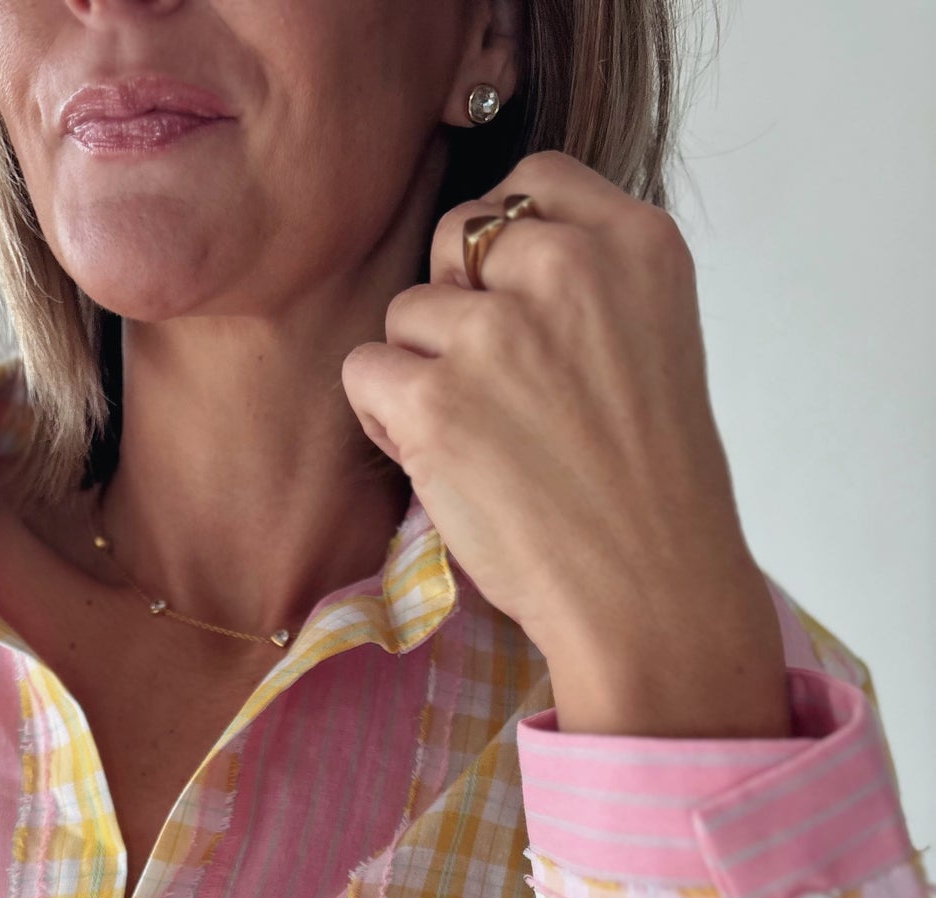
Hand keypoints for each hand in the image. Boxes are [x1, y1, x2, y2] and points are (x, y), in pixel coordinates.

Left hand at [342, 149, 788, 737]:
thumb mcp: (653, 343)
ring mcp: (498, 331)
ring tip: (481, 440)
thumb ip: (587, 285)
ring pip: (407, 313)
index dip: (504, 250)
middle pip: (458, 238)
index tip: (517, 309)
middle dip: (459, 306)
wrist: (649, 590)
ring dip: (422, 372)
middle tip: (499, 390)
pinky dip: (386, 419)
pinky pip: (365, 371)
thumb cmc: (649, 490)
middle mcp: (567, 269)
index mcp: (638, 245)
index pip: (533, 185)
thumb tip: (493, 265)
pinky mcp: (436, 398)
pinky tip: (440, 462)